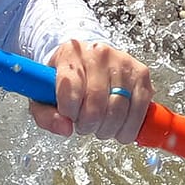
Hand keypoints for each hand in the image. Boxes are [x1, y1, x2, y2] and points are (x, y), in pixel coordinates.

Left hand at [29, 40, 152, 143]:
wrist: (85, 59)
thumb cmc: (65, 79)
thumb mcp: (43, 94)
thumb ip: (45, 115)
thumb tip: (65, 128)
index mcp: (70, 54)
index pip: (70, 88)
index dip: (69, 111)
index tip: (68, 116)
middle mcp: (98, 55)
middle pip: (97, 103)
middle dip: (89, 124)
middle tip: (84, 126)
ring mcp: (123, 63)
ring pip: (120, 109)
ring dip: (108, 129)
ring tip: (99, 127)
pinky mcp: (141, 73)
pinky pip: (140, 109)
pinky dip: (129, 127)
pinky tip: (118, 129)